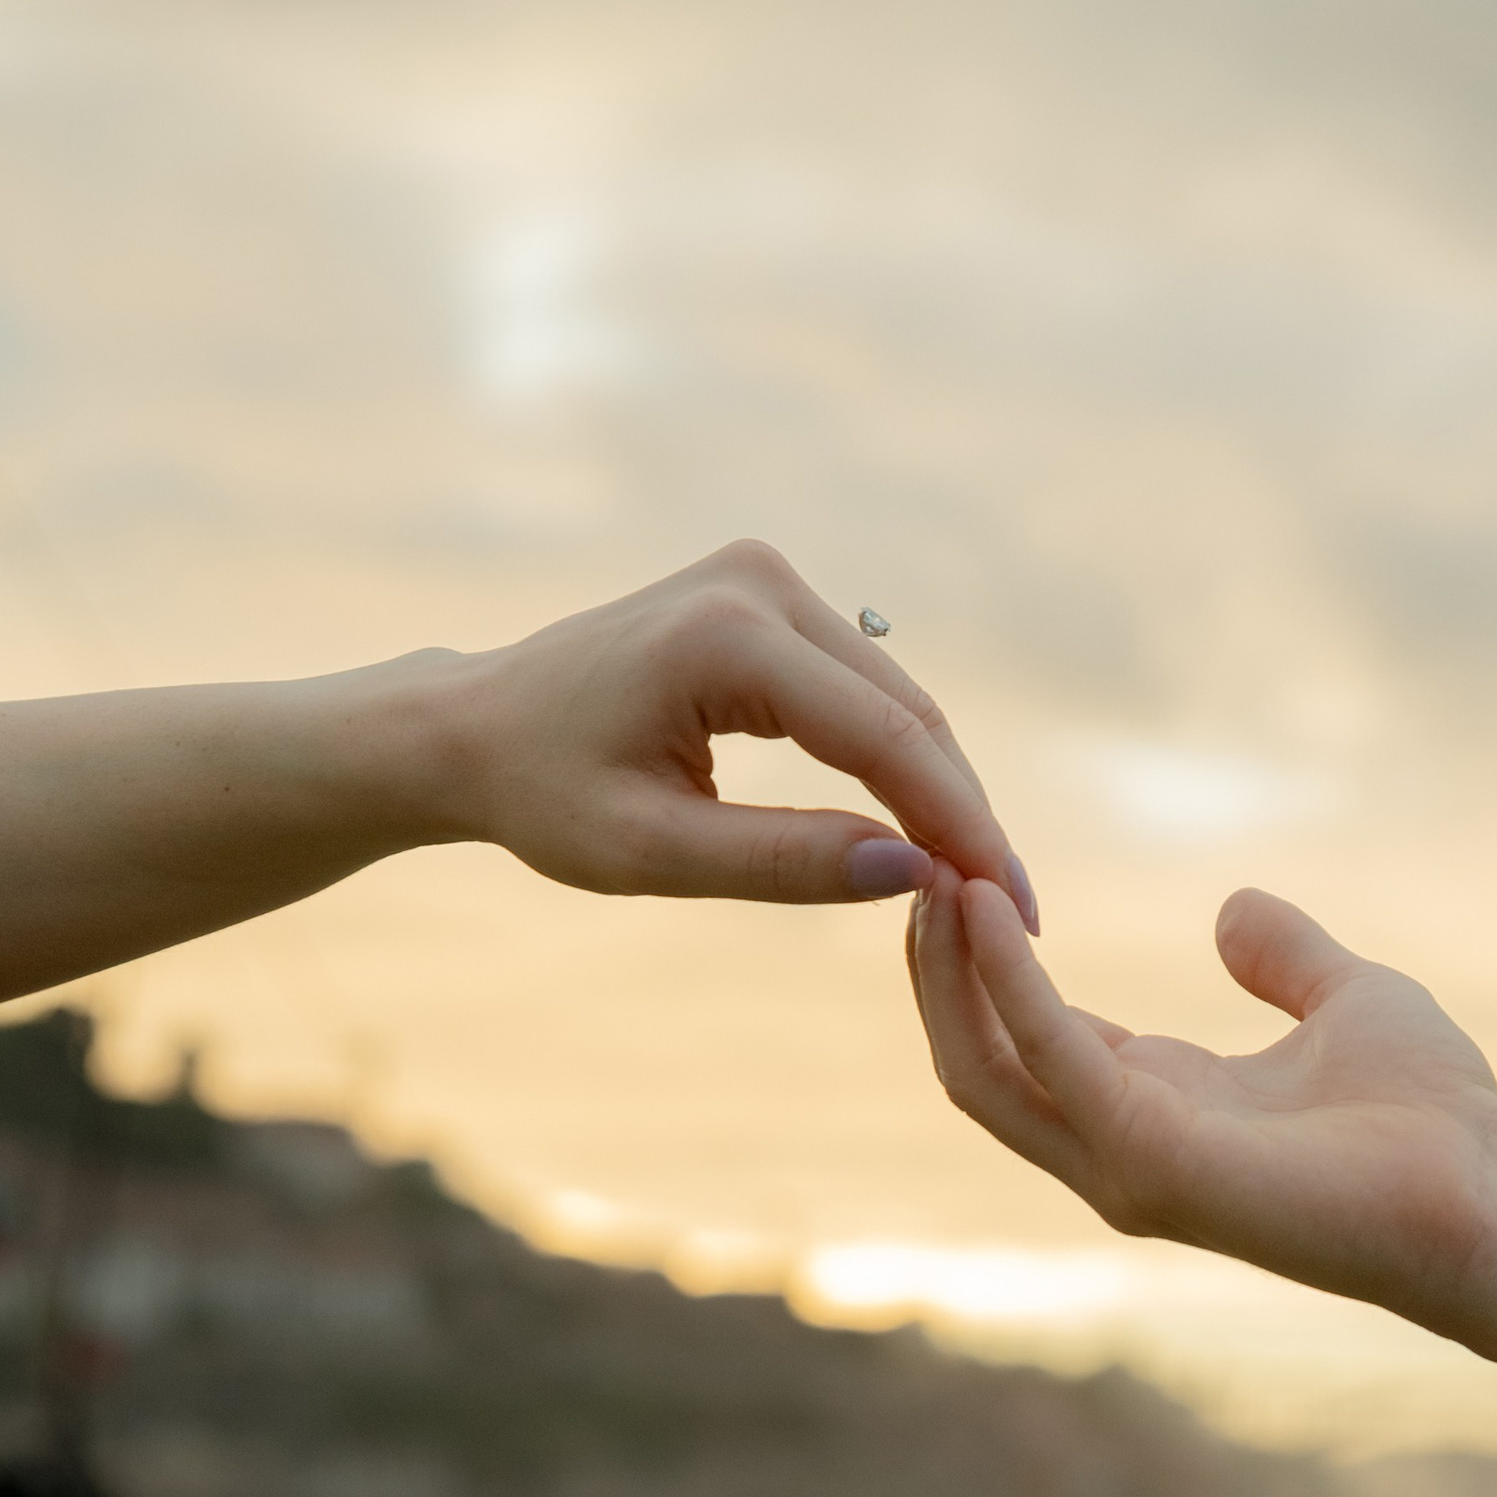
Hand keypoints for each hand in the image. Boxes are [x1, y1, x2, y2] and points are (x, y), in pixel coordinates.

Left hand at [443, 541, 1034, 911]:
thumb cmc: (543, 795)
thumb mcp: (651, 853)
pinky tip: (933, 836)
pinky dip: (899, 763)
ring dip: (943, 793)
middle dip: (965, 816)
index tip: (1011, 908)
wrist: (475, 727)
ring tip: (986, 887)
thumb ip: (782, 863)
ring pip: (896, 703)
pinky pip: (862, 692)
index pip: (882, 739)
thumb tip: (914, 876)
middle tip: (1020, 915)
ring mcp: (768, 580)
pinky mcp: (771, 600)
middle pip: (905, 714)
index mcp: (725, 637)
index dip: (958, 827)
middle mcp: (759, 584)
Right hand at [908, 874, 1496, 1333]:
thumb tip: (1232, 908)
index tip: (960, 863)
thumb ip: (1282, 958)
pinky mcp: (1150, 1161)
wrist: (1490, 1195)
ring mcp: (1127, 1167)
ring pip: (984, 1073)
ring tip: (932, 875)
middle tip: (916, 861)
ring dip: (946, 974)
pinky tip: (985, 908)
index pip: (1029, 1037)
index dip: (987, 955)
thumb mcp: (1345, 1001)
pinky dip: (1008, 982)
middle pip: (979, 1061)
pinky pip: (1050, 1060)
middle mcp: (1122, 1149)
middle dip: (937, 965)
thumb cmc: (1436, 1120)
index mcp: (1158, 1106)